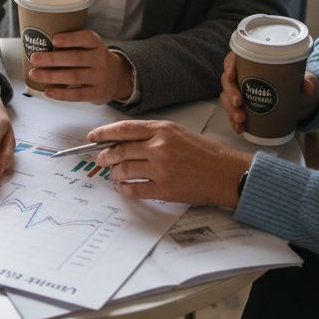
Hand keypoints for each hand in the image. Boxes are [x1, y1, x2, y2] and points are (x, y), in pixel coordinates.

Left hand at [29, 30, 133, 103]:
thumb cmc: (92, 59)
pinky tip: (47, 91)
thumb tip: (36, 44)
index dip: (70, 39)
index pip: (86, 38)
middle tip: (34, 58)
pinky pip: (78, 94)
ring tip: (34, 74)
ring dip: (52, 76)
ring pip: (74, 76)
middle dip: (53, 59)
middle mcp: (100, 59)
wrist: (117, 78)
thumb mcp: (89, 47)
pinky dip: (61, 93)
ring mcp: (100, 77)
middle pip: (76, 58)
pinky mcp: (97, 93)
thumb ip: (71, 45)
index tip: (53, 39)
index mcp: (96, 44)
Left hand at [88, 120, 251, 206]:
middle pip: (119, 151)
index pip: (124, 129)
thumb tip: (126, 141)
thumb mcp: (179, 133)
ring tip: (115, 175)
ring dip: (114, 174)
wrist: (226, 173)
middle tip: (101, 160)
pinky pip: (134, 189)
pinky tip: (125, 188)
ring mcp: (160, 169)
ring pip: (123, 170)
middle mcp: (159, 147)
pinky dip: (125, 189)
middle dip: (105, 156)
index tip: (92, 137)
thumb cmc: (206, 153)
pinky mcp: (164, 189)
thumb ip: (153, 134)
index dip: (103, 133)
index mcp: (162, 130)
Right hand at [221, 54, 318, 135]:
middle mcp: (242, 78)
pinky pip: (232, 114)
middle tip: (238, 102)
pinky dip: (234, 122)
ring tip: (241, 119)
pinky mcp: (242, 109)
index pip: (233, 60)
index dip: (229, 65)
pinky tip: (240, 128)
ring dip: (230, 110)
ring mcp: (240, 94)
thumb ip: (307, 81)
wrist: (297, 101)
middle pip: (227, 82)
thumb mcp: (302, 80)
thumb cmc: (294, 84)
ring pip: (226, 99)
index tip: (232, 73)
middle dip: (230, 92)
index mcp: (251, 64)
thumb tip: (307, 85)